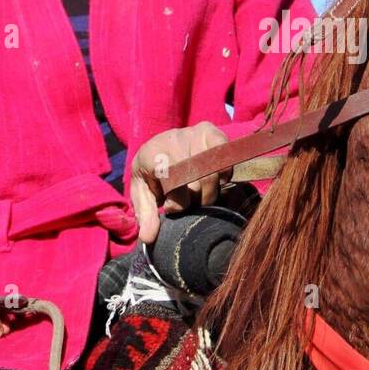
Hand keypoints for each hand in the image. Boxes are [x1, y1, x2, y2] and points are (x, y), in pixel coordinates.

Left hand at [129, 122, 229, 244]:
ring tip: (199, 194)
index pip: (175, 182)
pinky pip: (226, 161)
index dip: (179, 202)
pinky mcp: (211, 132)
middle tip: (189, 203)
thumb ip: (146, 215)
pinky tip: (212, 181)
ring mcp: (194, 133)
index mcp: (152, 154)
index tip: (172, 208)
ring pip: (215, 172)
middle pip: (198, 180)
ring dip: (211, 192)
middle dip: (196, 200)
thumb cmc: (149, 173)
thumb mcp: (142, 194)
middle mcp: (174, 139)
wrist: (157, 144)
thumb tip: (148, 238)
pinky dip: (223, 177)